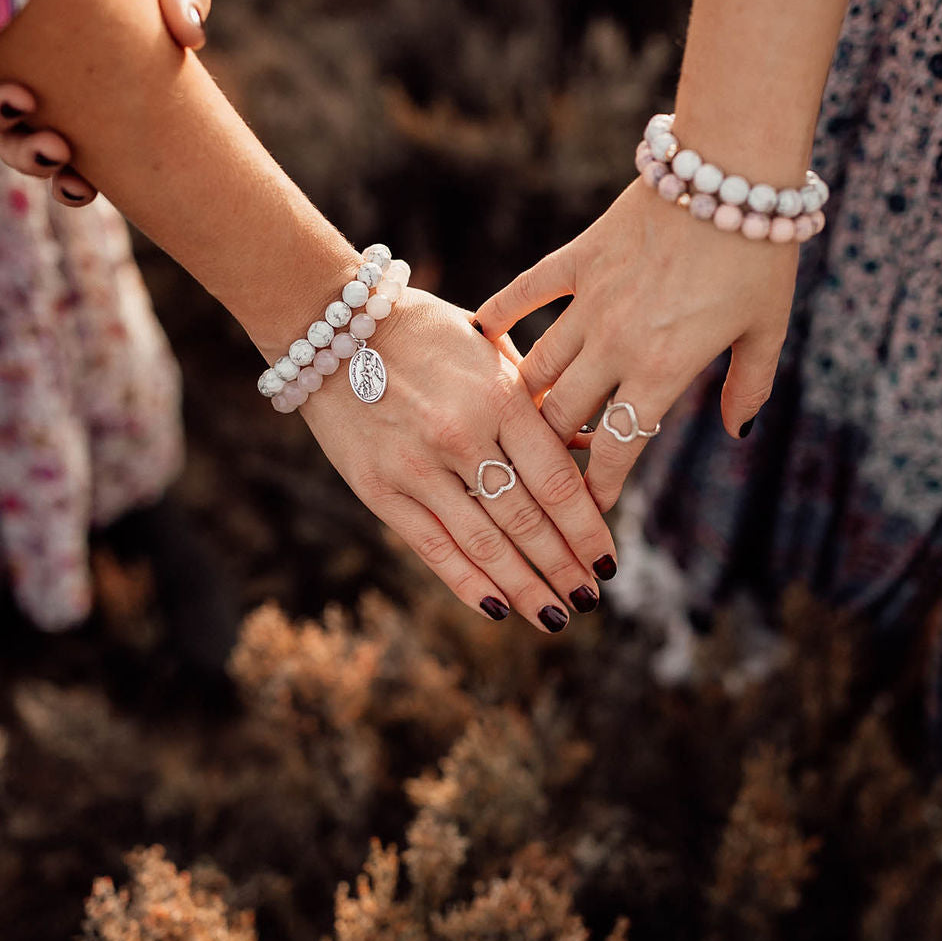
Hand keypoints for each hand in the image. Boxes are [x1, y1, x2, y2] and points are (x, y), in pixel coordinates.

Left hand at [0, 0, 211, 206]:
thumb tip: (194, 35)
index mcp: (86, 93)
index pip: (72, 159)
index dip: (71, 186)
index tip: (79, 184)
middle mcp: (35, 83)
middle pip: (22, 149)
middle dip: (33, 162)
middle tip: (56, 149)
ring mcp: (4, 57)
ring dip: (4, 130)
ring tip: (19, 100)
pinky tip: (5, 75)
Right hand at [299, 292, 617, 629]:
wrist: (332, 324)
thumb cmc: (427, 333)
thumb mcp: (491, 351)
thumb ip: (537, 400)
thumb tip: (590, 447)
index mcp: (500, 396)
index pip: (558, 481)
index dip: (588, 530)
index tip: (609, 562)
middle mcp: (462, 436)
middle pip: (528, 520)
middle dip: (565, 567)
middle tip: (591, 598)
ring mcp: (417, 467)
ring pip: (485, 543)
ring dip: (526, 587)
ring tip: (557, 617)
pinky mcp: (378, 489)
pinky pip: (432, 547)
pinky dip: (469, 582)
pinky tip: (499, 608)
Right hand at [474, 178, 799, 511]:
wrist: (731, 171)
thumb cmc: (759, 254)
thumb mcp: (767, 329)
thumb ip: (749, 386)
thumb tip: (739, 430)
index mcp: (663, 369)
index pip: (616, 447)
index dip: (598, 487)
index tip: (589, 509)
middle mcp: (616, 343)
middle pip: (562, 416)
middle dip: (553, 452)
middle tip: (552, 468)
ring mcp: (591, 300)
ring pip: (538, 368)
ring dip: (529, 400)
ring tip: (525, 421)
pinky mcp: (579, 257)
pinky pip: (527, 292)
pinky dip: (501, 316)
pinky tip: (481, 338)